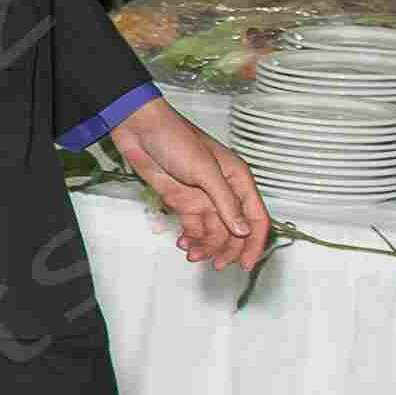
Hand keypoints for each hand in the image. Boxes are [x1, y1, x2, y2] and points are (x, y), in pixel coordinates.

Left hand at [118, 101, 273, 274]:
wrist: (139, 129)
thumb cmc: (175, 140)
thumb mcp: (205, 170)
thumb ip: (225, 202)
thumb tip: (244, 231)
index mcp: (238, 180)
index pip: (256, 218)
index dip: (254, 243)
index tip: (246, 265)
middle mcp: (224, 192)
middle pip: (235, 231)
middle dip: (227, 250)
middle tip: (216, 265)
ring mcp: (202, 199)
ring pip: (213, 233)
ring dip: (206, 247)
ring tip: (192, 254)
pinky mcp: (182, 202)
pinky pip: (193, 228)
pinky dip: (191, 239)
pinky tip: (183, 244)